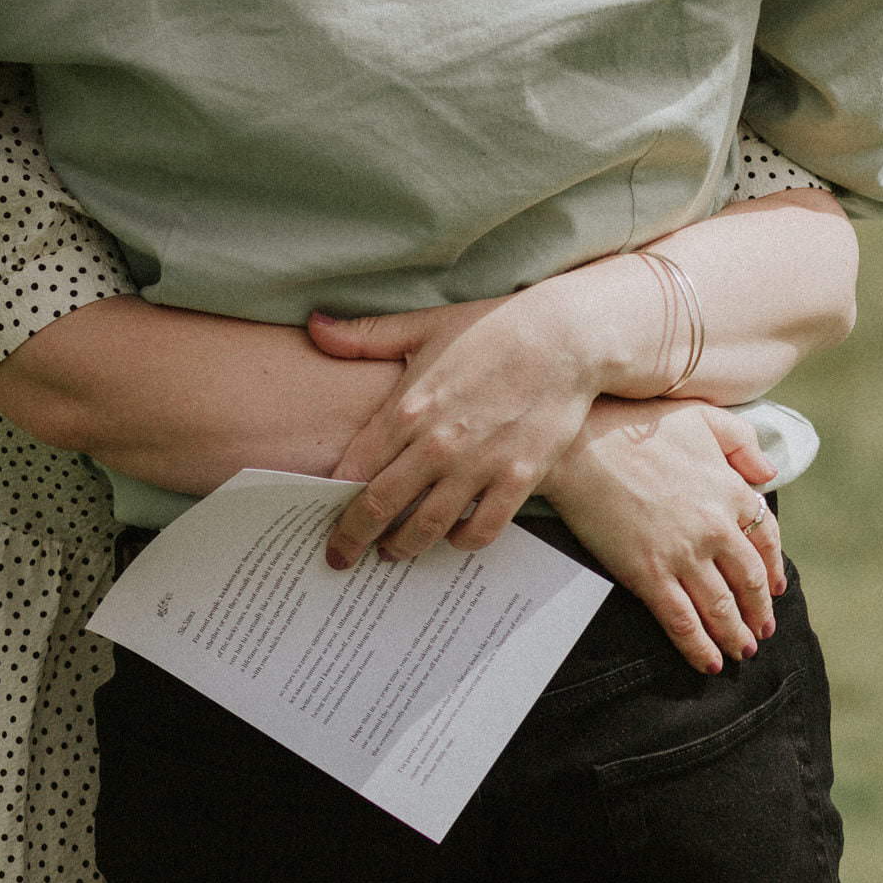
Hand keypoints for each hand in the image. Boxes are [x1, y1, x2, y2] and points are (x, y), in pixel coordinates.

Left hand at [309, 295, 602, 566]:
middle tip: (341, 557)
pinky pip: (483, 529)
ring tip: (392, 552)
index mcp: (408, 407)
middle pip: (380, 507)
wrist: (567, 336)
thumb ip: (366, 336)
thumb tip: (315, 327)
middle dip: (354, 539)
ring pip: (427, 527)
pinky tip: (453, 536)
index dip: (331, 498)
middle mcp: (439, 442)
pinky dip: (462, 542)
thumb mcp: (424, 325)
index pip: (354, 468)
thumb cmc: (493, 328)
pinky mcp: (519, 479)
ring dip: (403, 548)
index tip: (322, 514)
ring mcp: (480, 464)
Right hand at [539, 398, 784, 673]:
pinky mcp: (649, 574)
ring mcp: (684, 554)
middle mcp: (716, 527)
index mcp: (730, 489)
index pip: (766, 538)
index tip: (773, 588)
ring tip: (741, 653)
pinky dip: (698, 646)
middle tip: (761, 631)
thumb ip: (742, 441)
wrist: (580, 445)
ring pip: (721, 607)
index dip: (773, 567)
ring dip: (735, 635)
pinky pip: (682, 620)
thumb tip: (769, 472)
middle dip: (758, 611)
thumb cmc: (635, 423)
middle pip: (749, 580)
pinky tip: (708, 662)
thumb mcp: (700, 416)